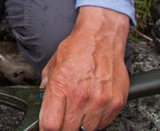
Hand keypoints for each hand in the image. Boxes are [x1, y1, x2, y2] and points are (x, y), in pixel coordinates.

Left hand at [39, 6, 130, 130]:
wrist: (102, 38)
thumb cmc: (78, 48)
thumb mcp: (53, 64)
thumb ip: (47, 85)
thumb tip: (43, 100)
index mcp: (61, 86)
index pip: (51, 124)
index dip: (46, 129)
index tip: (46, 128)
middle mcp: (81, 96)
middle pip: (68, 130)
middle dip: (62, 128)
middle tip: (61, 121)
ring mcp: (100, 101)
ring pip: (87, 130)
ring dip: (79, 125)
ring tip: (78, 111)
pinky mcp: (116, 103)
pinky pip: (103, 124)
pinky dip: (95, 120)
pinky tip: (91, 108)